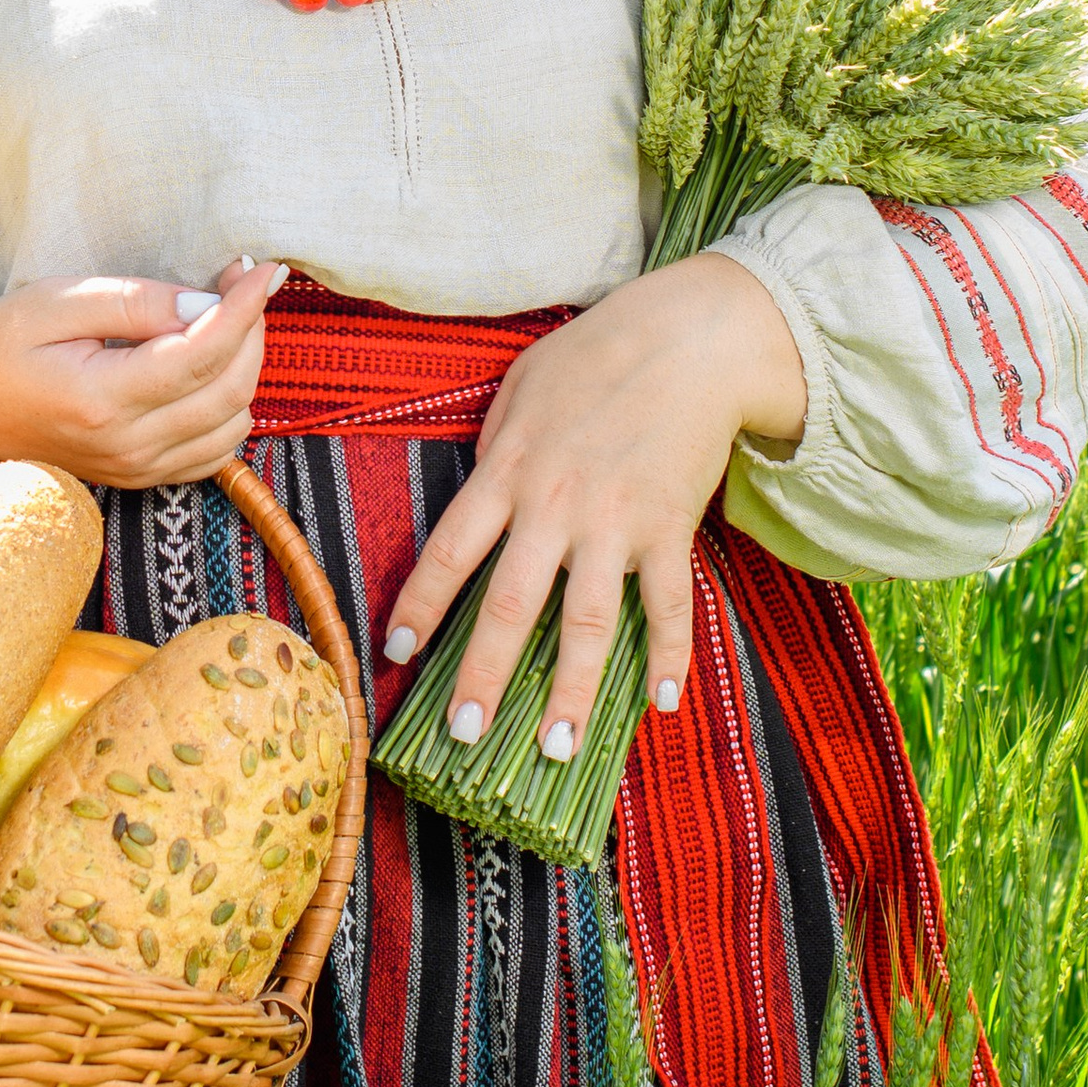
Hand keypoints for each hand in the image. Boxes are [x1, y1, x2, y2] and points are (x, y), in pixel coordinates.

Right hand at [0, 257, 283, 488]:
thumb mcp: (56, 301)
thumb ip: (135, 303)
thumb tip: (206, 304)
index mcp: (102, 400)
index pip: (203, 353)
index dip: (244, 307)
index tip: (264, 268)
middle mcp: (126, 446)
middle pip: (230, 390)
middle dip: (251, 331)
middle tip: (241, 281)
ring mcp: (134, 470)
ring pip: (232, 424)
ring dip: (244, 369)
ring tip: (223, 320)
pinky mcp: (138, 478)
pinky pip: (214, 451)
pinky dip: (229, 407)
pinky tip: (209, 367)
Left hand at [378, 253, 805, 752]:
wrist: (691, 338)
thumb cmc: (598, 354)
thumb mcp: (521, 389)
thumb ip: (496, 450)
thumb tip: (481, 498)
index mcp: (508, 471)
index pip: (449, 552)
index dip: (419, 608)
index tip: (396, 655)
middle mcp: (556, 505)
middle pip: (510, 605)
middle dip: (482, 675)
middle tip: (463, 734)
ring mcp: (617, 522)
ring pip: (587, 622)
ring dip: (570, 690)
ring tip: (555, 748)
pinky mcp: (671, 528)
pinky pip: (669, 605)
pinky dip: (668, 656)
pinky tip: (660, 704)